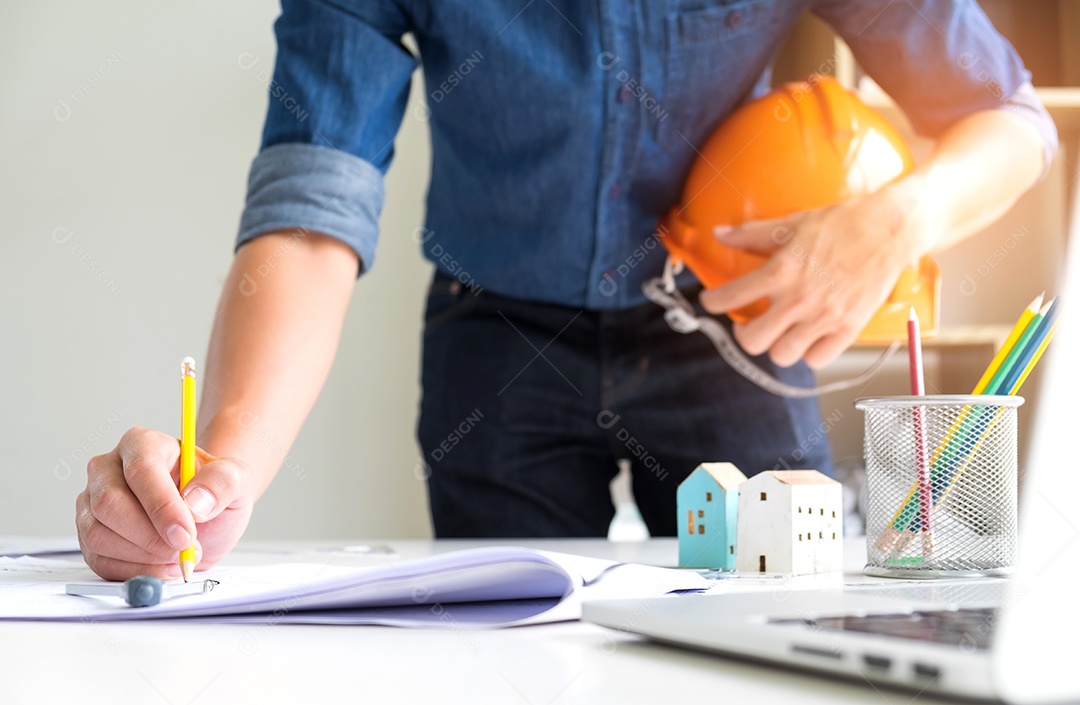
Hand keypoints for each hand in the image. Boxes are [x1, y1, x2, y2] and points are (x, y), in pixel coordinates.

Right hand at [76, 427, 254, 580]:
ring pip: (98, 535)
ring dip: (143, 556)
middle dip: (150, 537)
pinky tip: (163, 566)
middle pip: (109, 504)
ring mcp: (92, 503)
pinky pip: (99, 560)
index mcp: (142, 444)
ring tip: (179, 556)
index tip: (186, 533)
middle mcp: (109, 469)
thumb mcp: (236, 480)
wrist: (206, 514)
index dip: (161, 506)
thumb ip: (222, 482)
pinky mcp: (89, 536)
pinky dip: (134, 571)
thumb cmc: (214, 491)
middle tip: (185, 550)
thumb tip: (194, 501)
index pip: (141, 470)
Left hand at [699, 193, 922, 369]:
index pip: (731, 297)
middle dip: (744, 334)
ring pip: (783, 355)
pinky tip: (808, 336)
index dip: (713, 302)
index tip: (712, 301)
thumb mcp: (791, 224)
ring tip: (780, 331)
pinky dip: (809, 352)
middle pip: (753, 341)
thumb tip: (720, 234)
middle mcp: (799, 299)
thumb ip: (752, 234)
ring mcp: (824, 317)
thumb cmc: (842, 224)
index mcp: (781, 271)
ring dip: (777, 345)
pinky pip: (816, 359)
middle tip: (748, 324)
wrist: (890, 229)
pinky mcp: (848, 328)